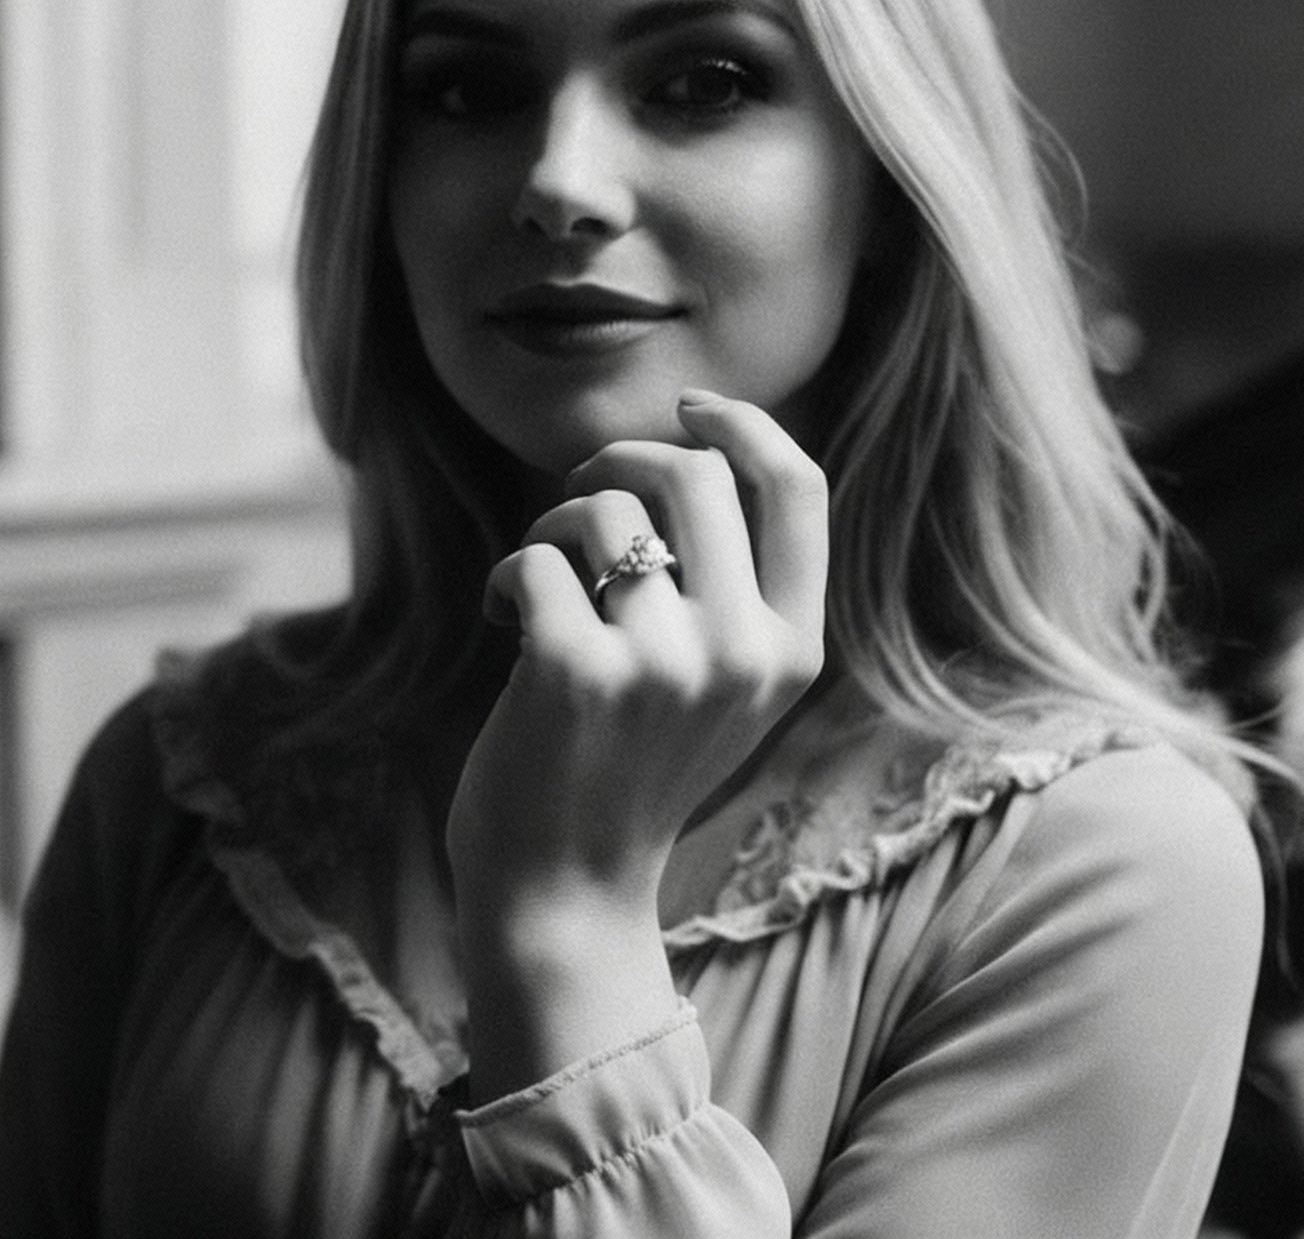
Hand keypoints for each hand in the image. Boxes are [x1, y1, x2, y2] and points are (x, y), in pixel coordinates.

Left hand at [449, 389, 829, 913]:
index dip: (743, 426)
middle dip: (618, 461)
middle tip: (575, 500)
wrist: (564, 895)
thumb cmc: (627, 773)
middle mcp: (743, 652)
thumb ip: (729, 589)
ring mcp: (664, 663)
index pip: (799, 490)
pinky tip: (504, 626)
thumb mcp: (719, 688)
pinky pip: (534, 558)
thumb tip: (687, 448)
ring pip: (604, 509)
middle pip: (693, 473)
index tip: (689, 408)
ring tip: (539, 590)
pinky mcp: (577, 671)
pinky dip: (506, 578)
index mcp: (793, 650)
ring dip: (552, 531)